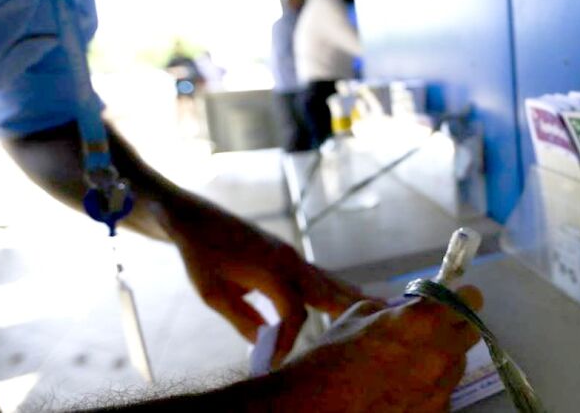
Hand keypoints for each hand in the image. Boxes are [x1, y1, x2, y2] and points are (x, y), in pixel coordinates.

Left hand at [151, 197, 366, 366]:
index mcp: (272, 271)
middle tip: (383, 326)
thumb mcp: (214, 295)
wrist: (196, 219)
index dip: (288, 340)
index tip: (271, 360)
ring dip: (353, 298)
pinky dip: (338, 289)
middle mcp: (290, 262)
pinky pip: (321, 276)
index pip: (295, 314)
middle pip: (329, 292)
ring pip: (330, 281)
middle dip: (355, 311)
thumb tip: (265, 344)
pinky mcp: (289, 256)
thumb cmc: (202, 257)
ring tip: (383, 309)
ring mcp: (293, 257)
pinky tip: (352, 298)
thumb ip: (243, 321)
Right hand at [261, 286, 483, 412]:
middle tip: (431, 329)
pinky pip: (443, 393)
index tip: (452, 300)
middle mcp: (441, 354)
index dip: (461, 298)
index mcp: (424, 321)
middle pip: (470, 332)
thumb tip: (406, 311)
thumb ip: (393, 310)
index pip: (470, 300)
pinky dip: (429, 387)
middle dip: (454, 327)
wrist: (317, 406)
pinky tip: (401, 387)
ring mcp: (440, 389)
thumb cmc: (332, 356)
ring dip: (441, 358)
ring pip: (456, 365)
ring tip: (408, 363)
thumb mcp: (358, 316)